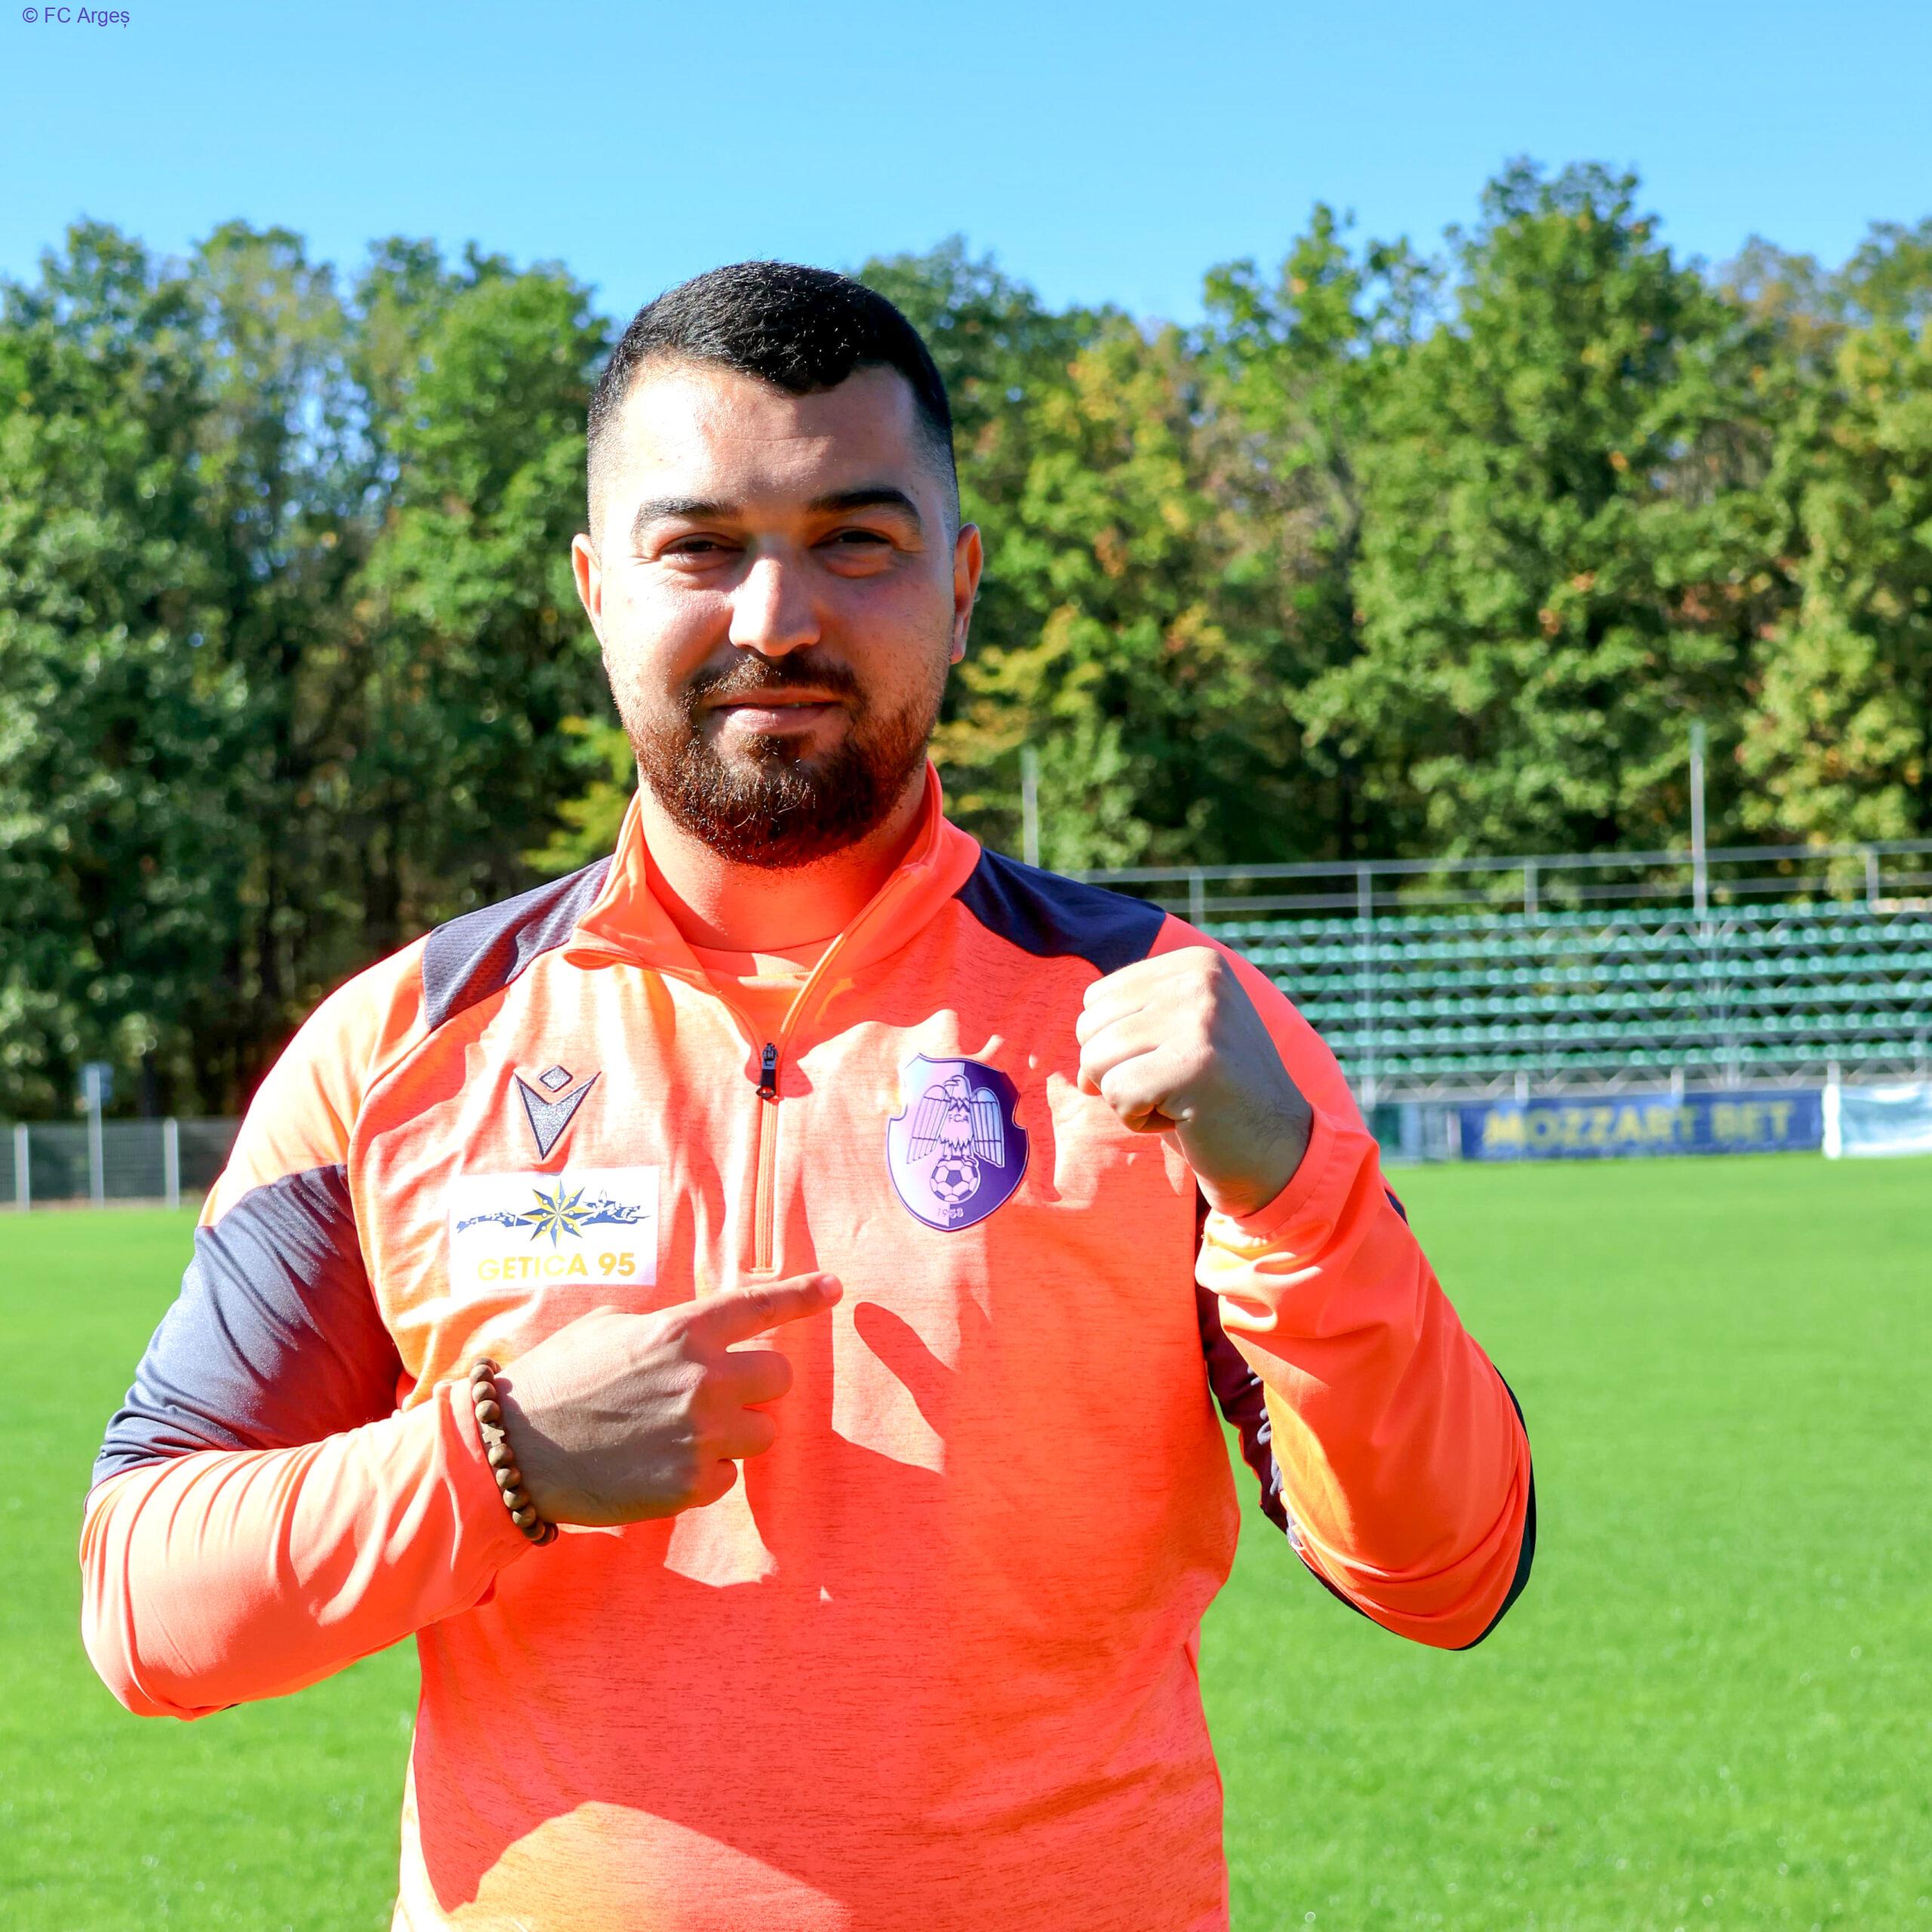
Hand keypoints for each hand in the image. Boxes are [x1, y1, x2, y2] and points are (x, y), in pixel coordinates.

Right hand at [492, 1272, 840, 1526]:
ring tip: (682, 1434)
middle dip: (755, 1385)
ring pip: (763, 1432)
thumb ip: (666, 1329)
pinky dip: (707, 1472)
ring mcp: (701, 1434)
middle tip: (716, 1394)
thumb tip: (701, 1337)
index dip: (804, 1295)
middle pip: (778, 1378)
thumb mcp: (610, 1329)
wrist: (516, 1452)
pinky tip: (662, 1465)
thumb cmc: (558, 1381)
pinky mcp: (691, 1484)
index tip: (835, 1288)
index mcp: (682, 1331)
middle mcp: (702, 1378)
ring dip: (736, 1432)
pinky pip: (730, 1476)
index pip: (759, 1306)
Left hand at [1076, 946, 1312, 1219]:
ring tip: (1180, 1099)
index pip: (1096, 998)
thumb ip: (1128, 1019)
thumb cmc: (1214, 1095)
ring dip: (1127, 1098)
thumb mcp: (1177, 1033)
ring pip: (1095, 1061)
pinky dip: (1139, 1120)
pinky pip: (1115, 1095)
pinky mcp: (1194, 1065)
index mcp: (1196, 962)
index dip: (1118, 1047)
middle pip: (1089, 1027)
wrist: (1278, 1148)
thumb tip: (1077, 1054)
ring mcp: (1201, 1019)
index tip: (1173, 1061)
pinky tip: (1185, 1119)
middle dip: (1116, 1072)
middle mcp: (1201, 980)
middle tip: (1175, 1086)